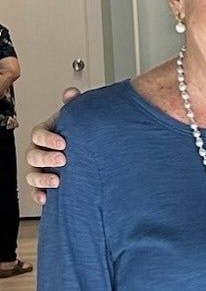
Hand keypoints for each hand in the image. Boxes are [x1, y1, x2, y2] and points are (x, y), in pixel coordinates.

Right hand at [25, 86, 80, 204]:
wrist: (88, 148)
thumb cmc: (78, 131)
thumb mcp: (77, 117)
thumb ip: (73, 105)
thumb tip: (71, 93)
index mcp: (44, 133)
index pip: (38, 134)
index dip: (48, 138)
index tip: (63, 142)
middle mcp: (39, 150)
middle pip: (33, 155)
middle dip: (46, 158)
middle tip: (63, 159)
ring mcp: (40, 167)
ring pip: (32, 173)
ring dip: (42, 178)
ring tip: (57, 181)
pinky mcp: (45, 181)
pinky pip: (36, 189)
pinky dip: (39, 194)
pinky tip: (47, 198)